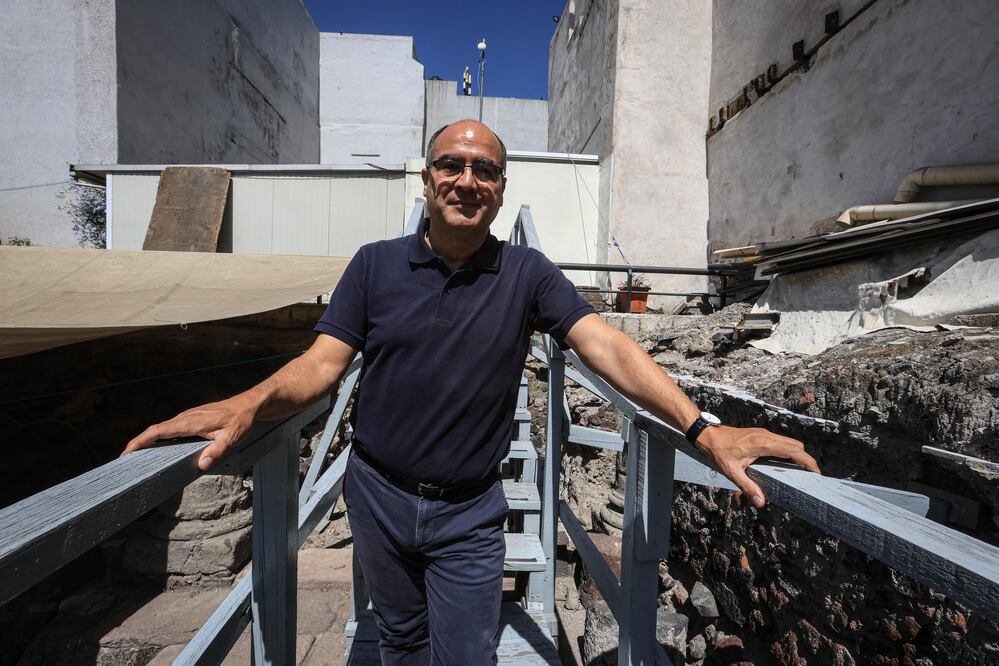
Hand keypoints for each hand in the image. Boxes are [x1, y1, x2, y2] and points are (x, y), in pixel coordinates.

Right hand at [119, 397, 257, 470]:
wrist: (249, 405)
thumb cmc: (241, 420)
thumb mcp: (232, 437)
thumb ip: (217, 451)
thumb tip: (201, 465)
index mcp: (190, 422)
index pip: (158, 431)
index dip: (140, 441)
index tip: (127, 452)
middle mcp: (186, 418)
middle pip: (155, 430)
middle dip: (138, 443)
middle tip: (125, 460)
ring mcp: (188, 417)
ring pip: (162, 428)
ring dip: (148, 440)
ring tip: (137, 456)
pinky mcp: (193, 419)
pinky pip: (171, 428)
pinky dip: (160, 437)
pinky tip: (159, 447)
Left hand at [694, 425, 819, 507]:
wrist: (707, 434)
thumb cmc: (718, 452)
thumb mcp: (731, 471)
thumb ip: (747, 487)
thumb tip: (761, 502)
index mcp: (762, 444)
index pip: (792, 450)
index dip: (807, 460)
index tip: (816, 472)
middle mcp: (766, 436)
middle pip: (795, 445)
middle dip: (805, 459)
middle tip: (810, 476)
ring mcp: (764, 433)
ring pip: (788, 442)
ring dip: (796, 454)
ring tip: (799, 471)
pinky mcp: (760, 434)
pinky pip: (780, 441)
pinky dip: (787, 451)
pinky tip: (783, 464)